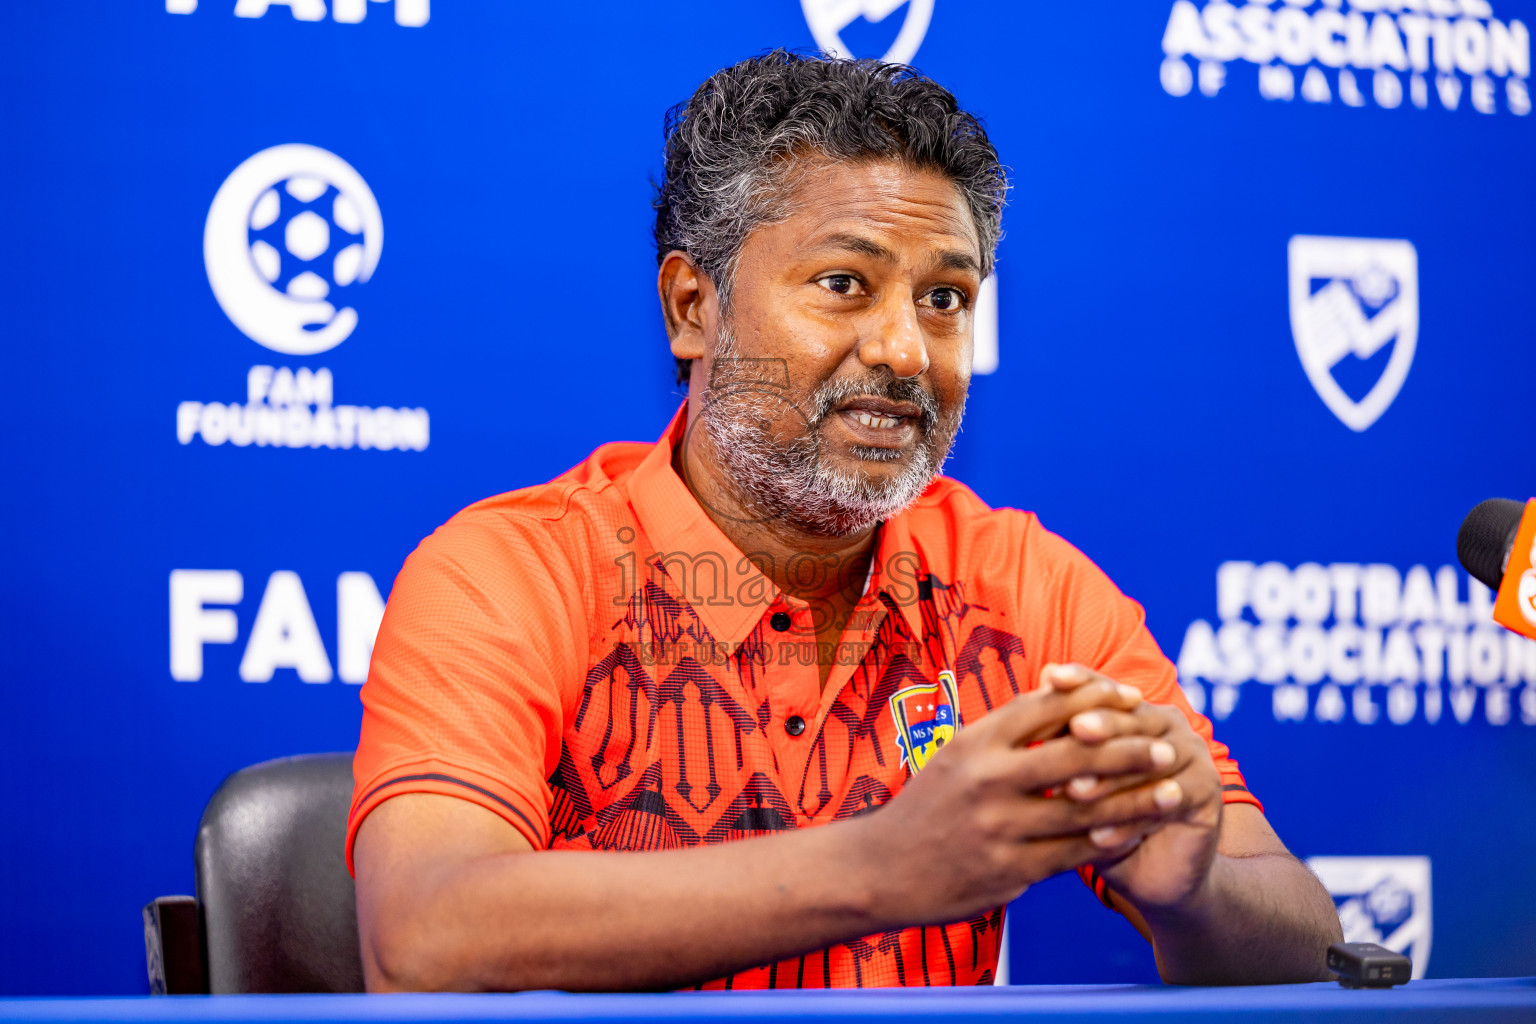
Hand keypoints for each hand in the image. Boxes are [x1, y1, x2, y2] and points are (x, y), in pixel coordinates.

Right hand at [850, 672, 1195, 927]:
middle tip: (1168, 745)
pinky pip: (1074, 855)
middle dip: (1130, 748)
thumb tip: (1061, 695)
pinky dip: (1111, 842)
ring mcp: (998, 828)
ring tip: (1174, 791)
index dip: (1097, 698)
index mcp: (974, 743)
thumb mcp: (955, 756)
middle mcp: (986, 780)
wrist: (878, 870)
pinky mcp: (1009, 871)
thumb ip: (1006, 731)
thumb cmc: (925, 808)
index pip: (1046, 706)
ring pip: (1085, 810)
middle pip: (1074, 754)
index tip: (1134, 697)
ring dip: (1136, 800)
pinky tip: (1137, 834)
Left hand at [1045, 664, 1223, 910]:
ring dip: (1111, 777)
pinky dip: (1132, 820)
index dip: (1079, 680)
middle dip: (1100, 725)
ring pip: (1149, 759)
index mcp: (1133, 710)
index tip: (1049, 677)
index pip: (1103, 687)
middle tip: (1074, 731)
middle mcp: (1167, 722)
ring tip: (1074, 791)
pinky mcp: (1207, 792)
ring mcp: (1192, 754)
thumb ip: (1052, 743)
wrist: (1147, 870)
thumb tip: (1014, 705)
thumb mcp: (1070, 778)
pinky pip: (1168, 801)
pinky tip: (1101, 835)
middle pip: (1130, 718)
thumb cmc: (1094, 817)